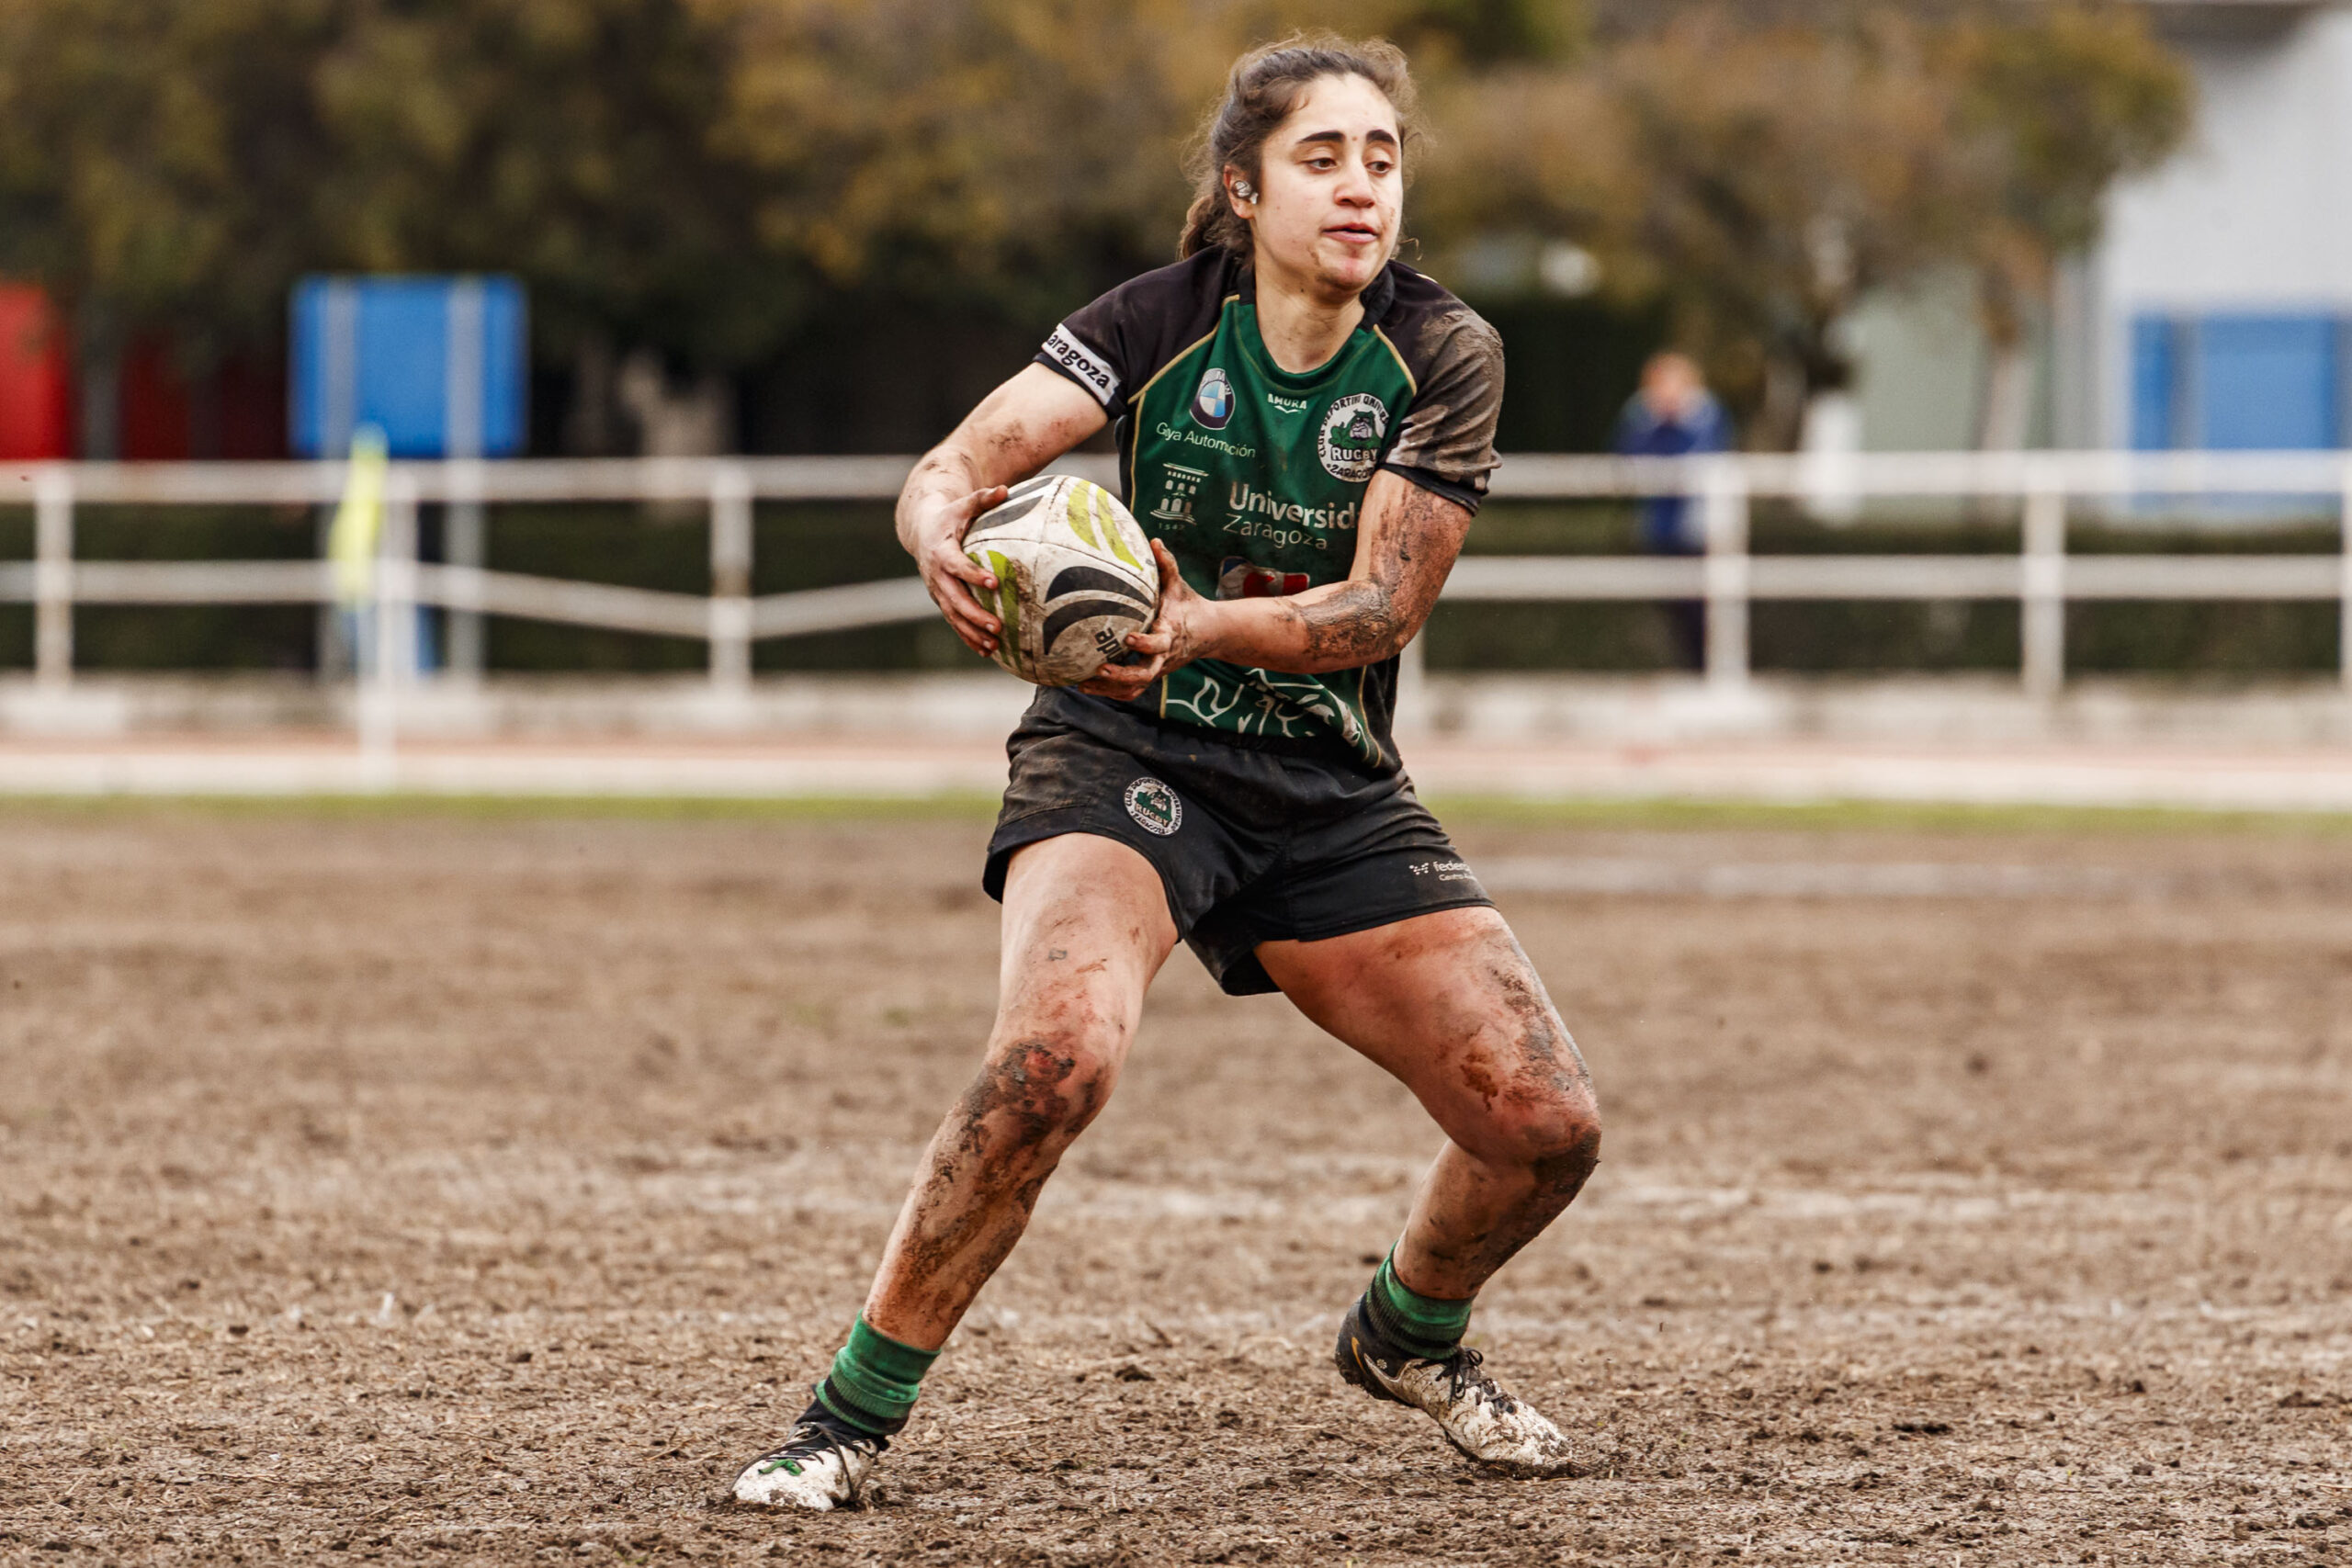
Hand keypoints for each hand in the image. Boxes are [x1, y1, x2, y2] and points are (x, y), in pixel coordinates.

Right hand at [911, 485, 1009, 656]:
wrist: (923, 530)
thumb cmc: (950, 516)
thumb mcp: (963, 505)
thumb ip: (983, 498)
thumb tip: (1005, 489)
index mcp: (941, 551)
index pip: (956, 565)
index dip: (972, 574)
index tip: (992, 582)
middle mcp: (936, 575)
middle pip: (954, 598)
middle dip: (974, 614)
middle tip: (997, 624)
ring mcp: (937, 591)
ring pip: (953, 616)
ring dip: (972, 632)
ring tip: (993, 644)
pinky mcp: (942, 600)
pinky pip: (955, 623)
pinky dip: (968, 637)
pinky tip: (987, 651)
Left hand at [1078, 540, 1206, 699]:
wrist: (1208, 632)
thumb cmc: (1188, 604)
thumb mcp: (1179, 585)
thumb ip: (1167, 565)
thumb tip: (1154, 540)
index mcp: (1170, 633)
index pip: (1159, 643)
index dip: (1145, 643)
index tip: (1128, 637)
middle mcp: (1163, 656)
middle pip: (1145, 675)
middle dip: (1122, 676)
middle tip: (1099, 669)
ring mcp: (1157, 669)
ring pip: (1135, 688)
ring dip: (1110, 690)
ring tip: (1083, 684)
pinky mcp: (1151, 675)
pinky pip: (1131, 691)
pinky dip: (1111, 693)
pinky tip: (1087, 686)